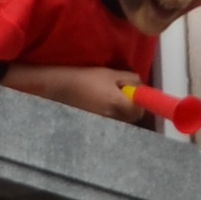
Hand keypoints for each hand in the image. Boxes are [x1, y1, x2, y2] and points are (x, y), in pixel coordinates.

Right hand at [1, 63, 146, 120]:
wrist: (59, 87)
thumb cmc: (85, 77)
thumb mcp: (110, 73)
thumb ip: (130, 79)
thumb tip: (140, 86)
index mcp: (117, 104)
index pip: (139, 112)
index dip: (140, 103)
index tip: (134, 94)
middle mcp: (112, 118)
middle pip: (131, 118)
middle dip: (130, 108)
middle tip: (121, 93)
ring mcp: (102, 124)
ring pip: (120, 121)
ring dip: (119, 111)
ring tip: (106, 97)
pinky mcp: (94, 126)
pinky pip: (109, 122)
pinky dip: (108, 115)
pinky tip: (98, 104)